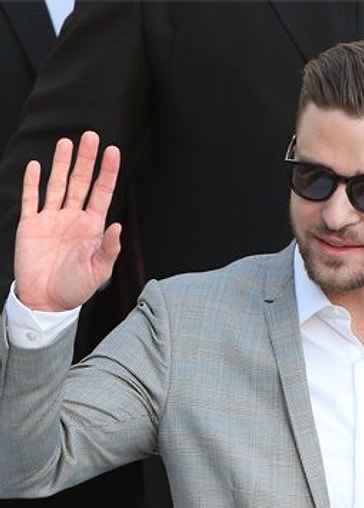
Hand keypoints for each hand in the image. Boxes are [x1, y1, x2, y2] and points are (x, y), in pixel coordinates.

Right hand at [14, 131, 121, 310]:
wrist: (46, 300)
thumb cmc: (76, 287)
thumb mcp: (98, 271)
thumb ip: (108, 249)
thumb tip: (118, 227)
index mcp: (93, 227)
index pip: (102, 193)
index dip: (107, 172)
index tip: (113, 151)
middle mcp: (73, 217)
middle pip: (80, 182)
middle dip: (86, 160)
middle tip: (91, 136)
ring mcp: (52, 219)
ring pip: (57, 185)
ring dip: (61, 164)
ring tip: (66, 142)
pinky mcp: (30, 225)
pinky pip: (31, 200)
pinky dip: (32, 183)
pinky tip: (36, 166)